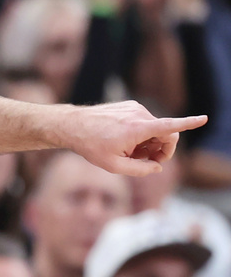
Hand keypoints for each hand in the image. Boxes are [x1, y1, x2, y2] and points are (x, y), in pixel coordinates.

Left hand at [61, 100, 206, 175]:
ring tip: (130, 153)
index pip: (169, 126)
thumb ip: (140, 169)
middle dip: (163, 150)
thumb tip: (157, 167)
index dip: (189, 123)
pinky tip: (125, 142)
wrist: (72, 125)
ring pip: (156, 129)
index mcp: (137, 128)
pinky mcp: (130, 106)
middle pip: (167, 134)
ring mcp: (135, 108)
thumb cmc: (91, 146)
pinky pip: (146, 122)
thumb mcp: (113, 166)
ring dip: (150, 143)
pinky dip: (142, 134)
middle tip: (148, 162)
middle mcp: (139, 114)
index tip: (204, 119)